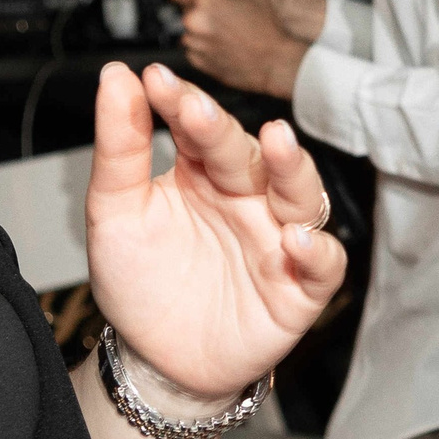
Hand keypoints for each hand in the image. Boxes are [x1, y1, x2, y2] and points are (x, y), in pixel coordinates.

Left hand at [85, 61, 344, 402]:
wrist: (156, 360)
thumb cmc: (142, 282)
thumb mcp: (115, 212)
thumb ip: (120, 147)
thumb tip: (117, 78)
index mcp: (206, 174)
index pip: (201, 128)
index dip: (182, 103)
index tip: (155, 80)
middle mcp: (249, 199)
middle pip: (252, 155)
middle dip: (228, 131)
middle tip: (197, 111)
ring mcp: (278, 240)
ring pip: (302, 195)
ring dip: (293, 168)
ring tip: (277, 143)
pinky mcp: (300, 287)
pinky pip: (324, 264)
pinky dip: (317, 251)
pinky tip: (295, 240)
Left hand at [170, 0, 309, 97]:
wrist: (274, 62)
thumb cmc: (268, 32)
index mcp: (207, 1)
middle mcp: (195, 21)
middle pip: (185, 11)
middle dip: (199, 11)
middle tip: (222, 16)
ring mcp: (195, 43)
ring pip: (189, 31)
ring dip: (201, 30)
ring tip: (226, 33)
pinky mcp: (197, 61)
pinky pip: (193, 49)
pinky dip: (203, 46)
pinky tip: (223, 46)